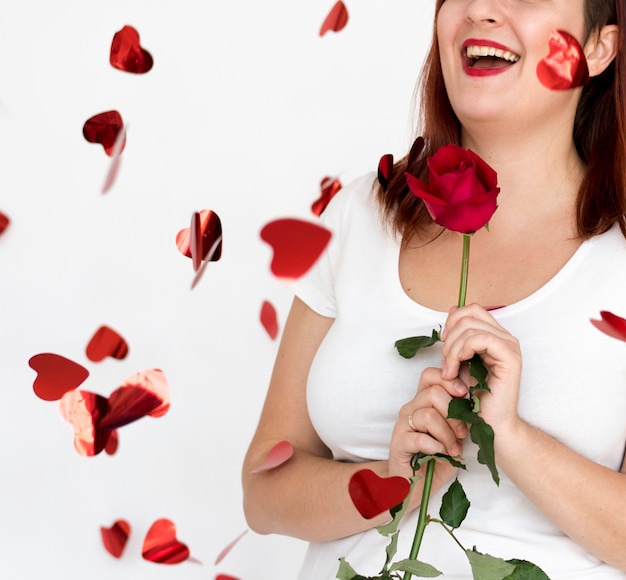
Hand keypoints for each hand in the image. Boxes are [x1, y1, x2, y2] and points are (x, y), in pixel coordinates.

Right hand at [389, 367, 467, 483]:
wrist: (416, 486)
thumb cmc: (438, 459)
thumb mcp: (454, 435)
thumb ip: (460, 417)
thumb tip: (474, 403)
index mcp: (423, 401)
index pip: (430, 375)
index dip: (449, 381)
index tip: (465, 395)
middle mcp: (411, 408)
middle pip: (433, 393)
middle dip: (454, 413)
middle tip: (462, 433)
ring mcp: (403, 425)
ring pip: (428, 415)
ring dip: (447, 434)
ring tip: (453, 449)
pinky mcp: (398, 442)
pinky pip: (419, 438)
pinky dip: (436, 447)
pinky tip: (441, 454)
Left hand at [441, 304, 522, 433]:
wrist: (488, 424)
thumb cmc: (473, 397)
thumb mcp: (459, 361)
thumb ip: (456, 339)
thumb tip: (451, 311)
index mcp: (494, 336)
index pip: (471, 310)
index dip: (452, 321)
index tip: (442, 343)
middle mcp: (505, 337)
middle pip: (470, 314)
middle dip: (450, 336)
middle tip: (445, 362)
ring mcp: (510, 346)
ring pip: (471, 327)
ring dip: (453, 348)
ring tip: (450, 370)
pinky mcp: (510, 357)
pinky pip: (481, 339)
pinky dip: (463, 350)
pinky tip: (458, 367)